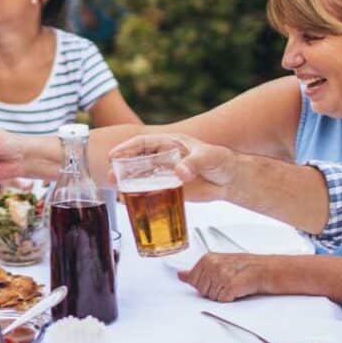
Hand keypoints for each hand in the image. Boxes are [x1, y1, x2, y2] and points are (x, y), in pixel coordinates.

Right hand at [109, 133, 237, 201]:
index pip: (143, 143)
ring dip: (125, 180)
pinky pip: (149, 190)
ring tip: (114, 187)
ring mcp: (164, 173)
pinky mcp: (168, 188)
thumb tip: (180, 173)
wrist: (231, 180)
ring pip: (140, 175)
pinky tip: (129, 199)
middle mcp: (163, 157)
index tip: (114, 155)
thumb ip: (194, 163)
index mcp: (169, 143)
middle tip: (110, 175)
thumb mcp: (209, 157)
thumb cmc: (222, 161)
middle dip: (120, 166)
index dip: (126, 148)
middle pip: (136, 159)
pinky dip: (138, 194)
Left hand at [177, 252, 270, 301]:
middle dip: (213, 291)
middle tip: (227, 283)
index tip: (217, 280)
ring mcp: (221, 275)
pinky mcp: (230, 285)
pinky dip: (230, 299)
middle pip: (201, 291)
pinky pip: (222, 300)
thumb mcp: (218, 263)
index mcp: (207, 259)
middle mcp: (213, 265)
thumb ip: (197, 271)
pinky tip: (237, 290)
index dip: (205, 285)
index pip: (193, 281)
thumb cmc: (243, 267)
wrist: (266, 270)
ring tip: (233, 285)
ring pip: (211, 297)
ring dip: (222, 295)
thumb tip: (180, 275)